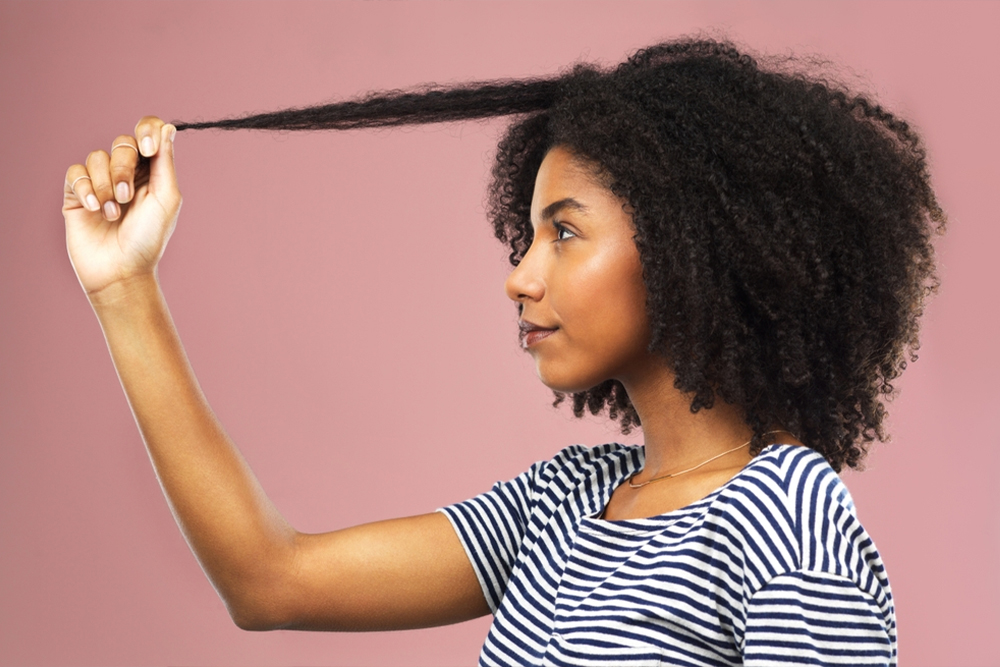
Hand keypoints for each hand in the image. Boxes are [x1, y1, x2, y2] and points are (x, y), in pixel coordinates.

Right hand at [63, 117, 180, 297]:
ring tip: (112, 213)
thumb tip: (168, 128)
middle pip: (123, 144)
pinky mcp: (77, 194)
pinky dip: (85, 189)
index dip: (147, 131)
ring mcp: (100, 182)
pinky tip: (94, 208)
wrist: (121, 270)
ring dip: (106, 185)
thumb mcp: (166, 199)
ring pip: (97, 157)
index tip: (148, 149)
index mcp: (153, 171)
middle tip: (128, 197)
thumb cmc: (148, 239)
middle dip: (124, 168)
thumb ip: (165, 162)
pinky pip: (75, 173)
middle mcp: (127, 172)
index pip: (149, 132)